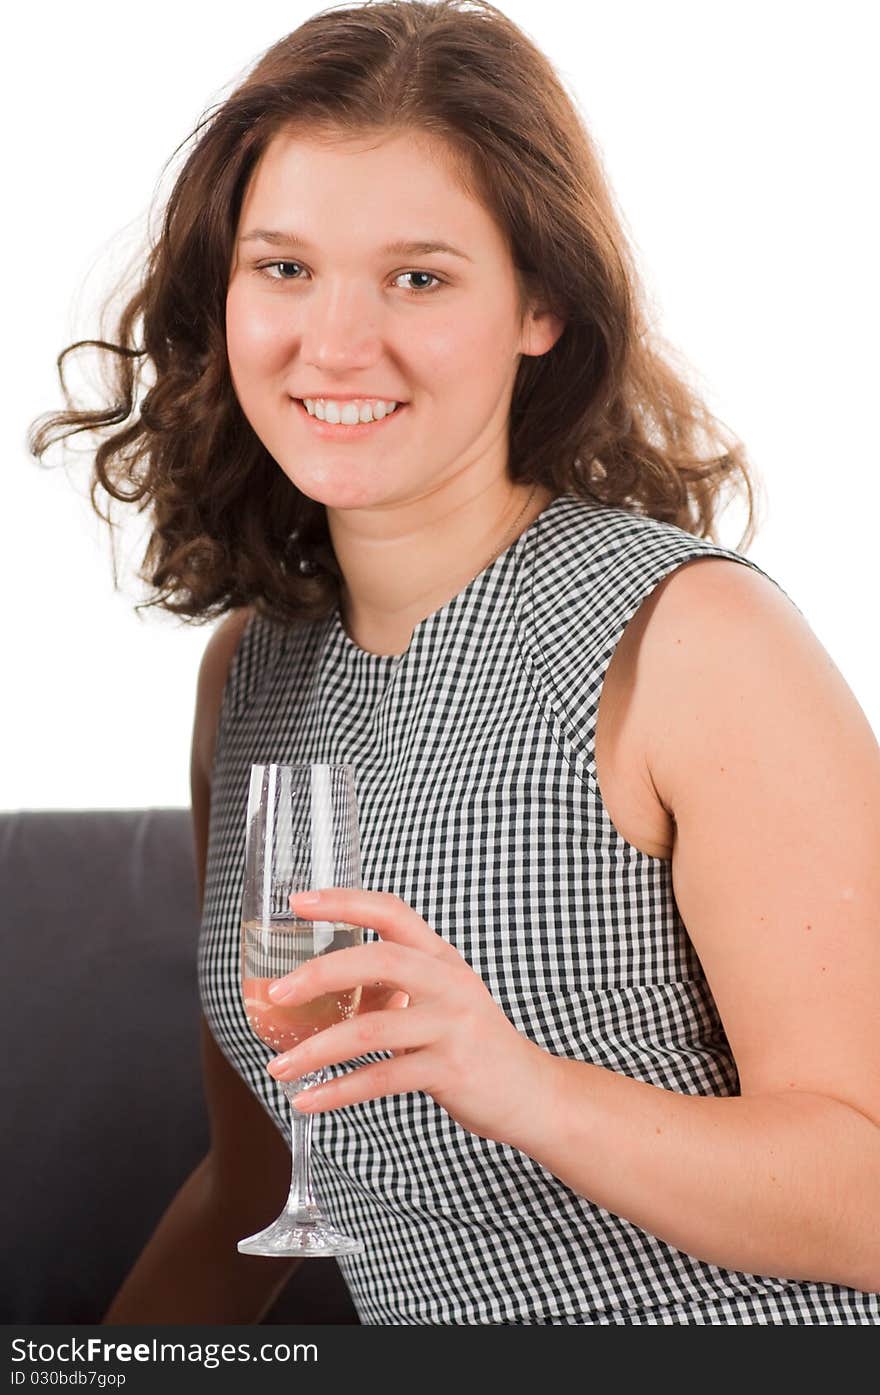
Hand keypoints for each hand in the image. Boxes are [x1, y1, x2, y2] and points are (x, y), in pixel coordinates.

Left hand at [265, 888, 552, 1146]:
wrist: (532, 1093)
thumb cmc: (475, 1044)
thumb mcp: (442, 1000)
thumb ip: (396, 988)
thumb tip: (325, 988)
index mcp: (441, 958)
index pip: (391, 911)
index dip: (344, 902)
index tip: (298, 902)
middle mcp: (449, 982)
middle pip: (378, 960)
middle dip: (319, 974)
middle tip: (276, 993)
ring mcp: (452, 1025)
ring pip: (372, 1029)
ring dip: (316, 1049)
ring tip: (278, 1067)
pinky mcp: (450, 1069)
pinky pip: (383, 1078)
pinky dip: (339, 1091)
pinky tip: (308, 1100)